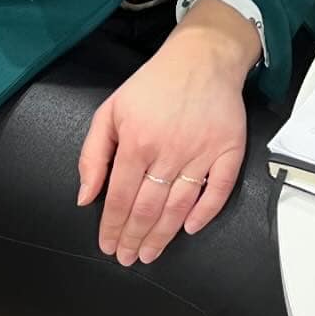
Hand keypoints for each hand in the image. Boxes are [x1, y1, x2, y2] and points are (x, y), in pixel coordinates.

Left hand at [76, 0, 260, 264]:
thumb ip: (93, 154)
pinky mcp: (229, 148)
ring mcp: (202, 152)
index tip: (108, 246)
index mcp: (137, 141)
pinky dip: (205, 213)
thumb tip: (85, 198)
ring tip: (150, 254)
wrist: (203, 57)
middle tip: (128, 258)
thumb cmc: (153, 84)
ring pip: (179, 206)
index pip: (120, 198)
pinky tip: (190, 228)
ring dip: (163, 235)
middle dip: (135, 238)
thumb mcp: (111, 110)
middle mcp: (169, 151)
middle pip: (148, 208)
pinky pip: (218, 190)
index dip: (112, 227)